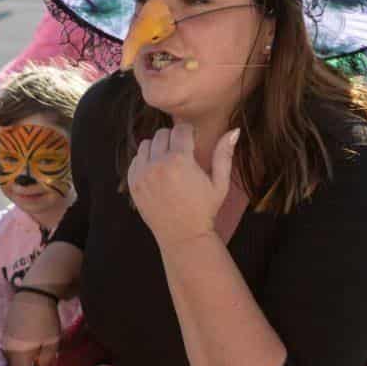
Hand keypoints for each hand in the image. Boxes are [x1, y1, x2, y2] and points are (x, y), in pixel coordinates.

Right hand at [1, 289, 61, 365]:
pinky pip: (13, 347)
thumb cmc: (46, 320)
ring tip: (40, 352)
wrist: (35, 292)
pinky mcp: (6, 330)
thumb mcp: (51, 344)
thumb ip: (45, 363)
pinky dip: (22, 350)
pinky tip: (33, 341)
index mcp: (18, 355)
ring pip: (14, 358)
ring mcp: (4, 339)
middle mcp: (7, 350)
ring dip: (25, 360)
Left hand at [126, 124, 237, 250]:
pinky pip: (135, 160)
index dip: (189, 133)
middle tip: (182, 153)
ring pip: (146, 144)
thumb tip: (234, 130)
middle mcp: (157, 164)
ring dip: (157, 148)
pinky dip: (145, 161)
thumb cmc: (204, 209)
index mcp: (180, 161)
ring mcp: (142, 174)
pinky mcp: (133, 184)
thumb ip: (224, 154)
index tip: (193, 141)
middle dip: (173, 139)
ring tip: (169, 162)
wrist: (183, 236)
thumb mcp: (220, 183)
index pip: (180, 130)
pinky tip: (157, 172)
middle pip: (162, 134)